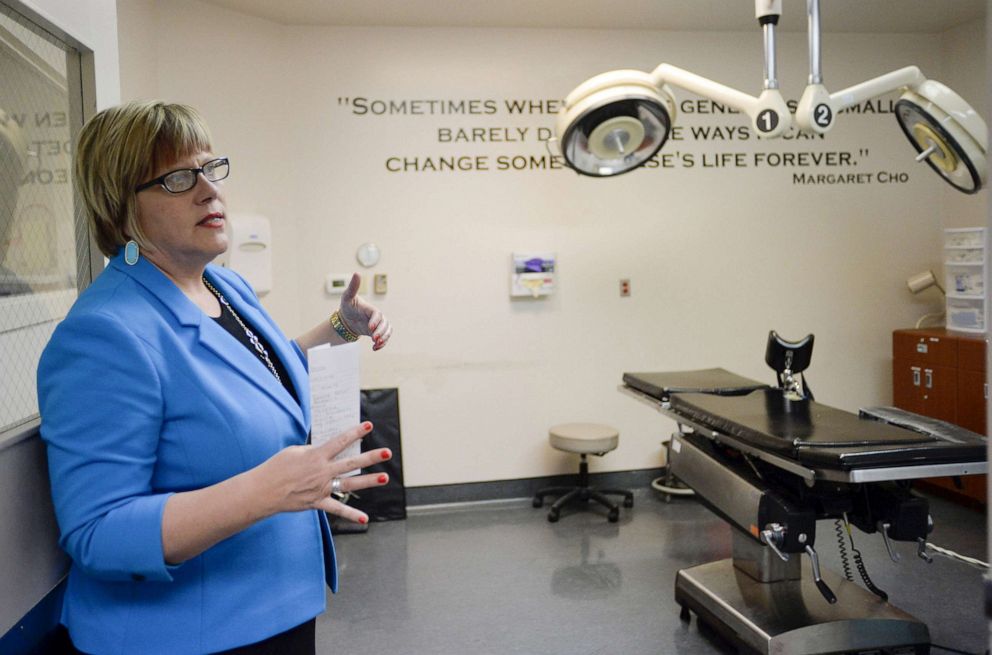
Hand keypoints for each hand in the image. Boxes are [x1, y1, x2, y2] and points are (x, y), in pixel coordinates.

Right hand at [256, 422, 391, 523]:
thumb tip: (326, 451)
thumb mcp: (294, 452)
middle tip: (388, 452)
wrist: (263, 490)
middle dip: (371, 457)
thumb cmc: (276, 467)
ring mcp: (321, 488)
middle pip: (351, 462)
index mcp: (316, 456)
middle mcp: (322, 472)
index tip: (369, 426)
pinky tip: (365, 519)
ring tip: (384, 478)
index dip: (355, 433)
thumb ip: (313, 451)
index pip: (340, 442)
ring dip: (368, 481)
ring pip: (350, 484)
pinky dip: (351, 515)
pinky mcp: (317, 502)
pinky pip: (336, 509)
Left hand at [339, 273, 391, 350]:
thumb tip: (357, 273)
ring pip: (387, 331)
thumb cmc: (347, 306)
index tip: (370, 329)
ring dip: (384, 339)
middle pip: (385, 324)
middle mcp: (377, 317)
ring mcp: (378, 325)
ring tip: (376, 344)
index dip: (375, 322)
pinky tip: (374, 348)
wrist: (347, 318)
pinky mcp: (377, 332)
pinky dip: (382, 344)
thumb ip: (353, 287)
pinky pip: (384, 338)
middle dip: (381, 332)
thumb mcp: (347, 296)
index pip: (378, 315)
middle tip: (374, 339)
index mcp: (371, 309)